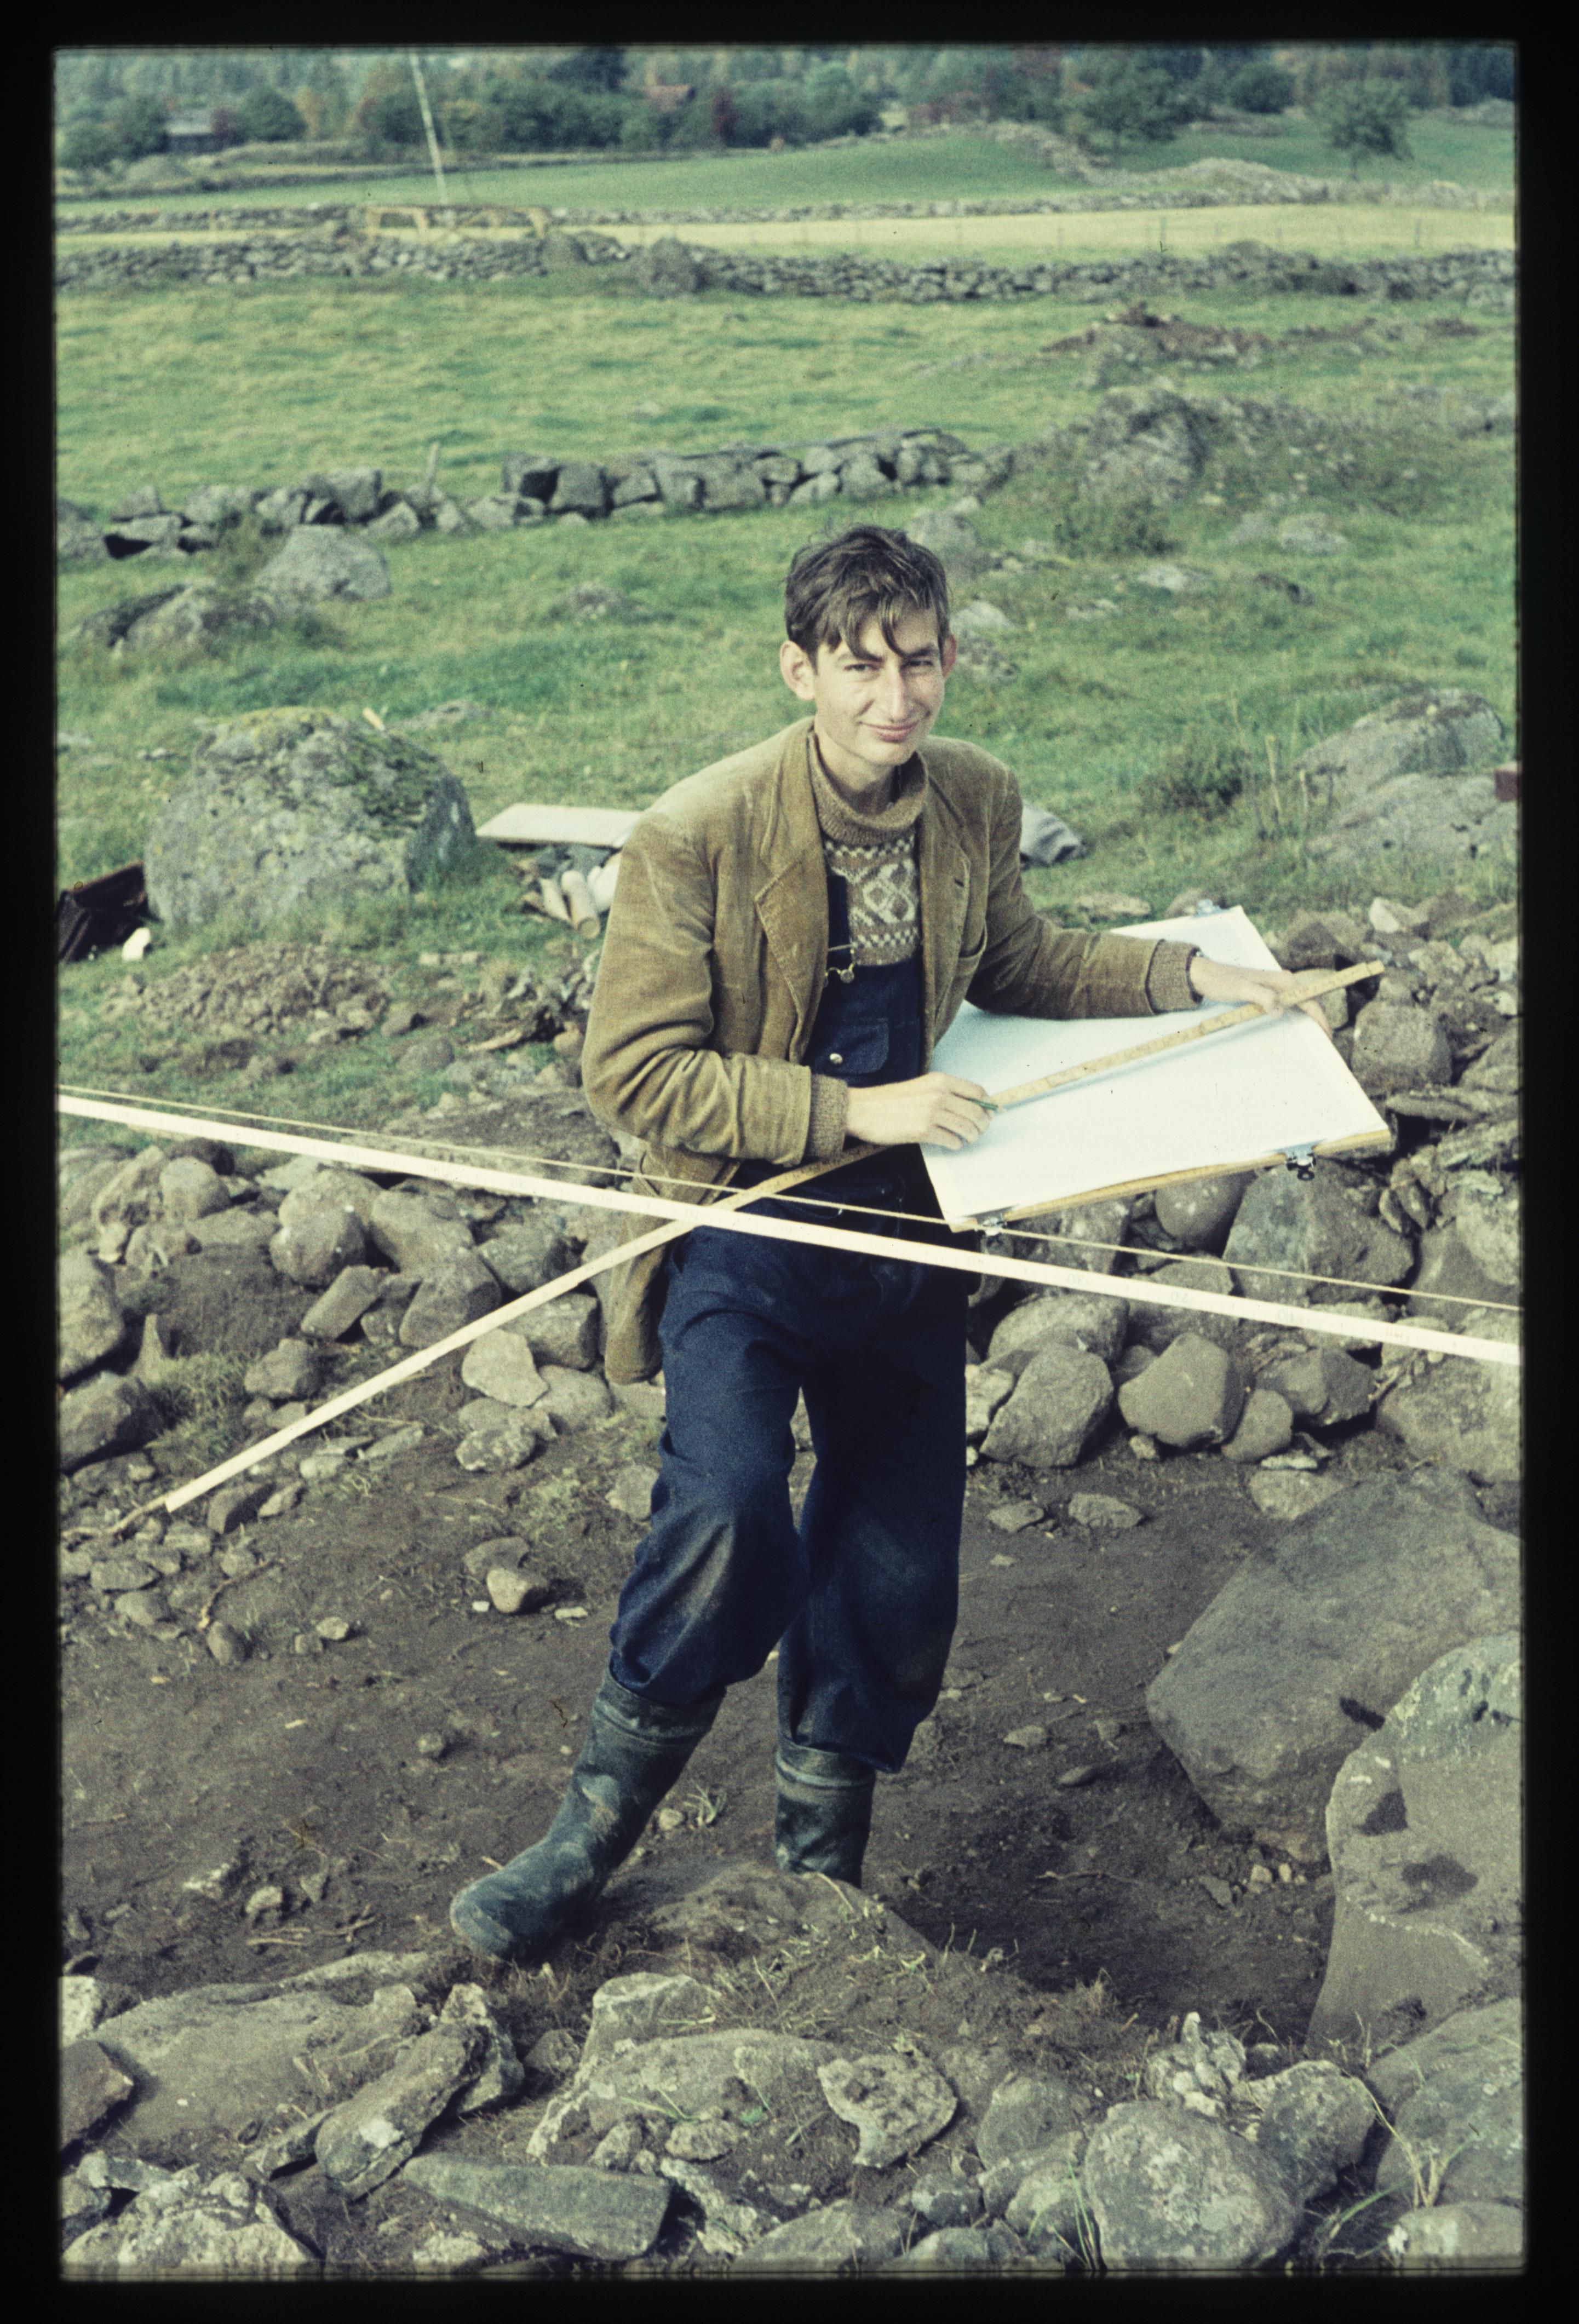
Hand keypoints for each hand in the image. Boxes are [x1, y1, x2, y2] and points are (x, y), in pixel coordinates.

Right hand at [844, 1072, 990, 1150]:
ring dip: (972, 1136)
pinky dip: (956, 1144)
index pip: (977, 1091)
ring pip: (967, 1128)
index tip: (988, 1113)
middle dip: (983, 1124)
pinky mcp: (924, 1131)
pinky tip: (952, 1143)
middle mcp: (939, 1094)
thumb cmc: (889, 1100)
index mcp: (940, 1081)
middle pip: (977, 1112)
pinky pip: (952, 1140)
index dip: (987, 1105)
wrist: (863, 1109)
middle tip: (980, 1130)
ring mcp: (932, 1113)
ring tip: (967, 1139)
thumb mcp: (921, 1087)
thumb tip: (969, 1106)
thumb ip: (944, 1093)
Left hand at [1186, 954, 1335, 1040]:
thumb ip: (1262, 997)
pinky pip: (1292, 1004)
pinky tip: (1303, 1024)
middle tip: (1327, 1040)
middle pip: (1311, 1001)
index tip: (1327, 1034)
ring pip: (1303, 1002)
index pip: (1309, 999)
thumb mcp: (1241, 990)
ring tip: (1320, 1034)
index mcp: (1282, 980)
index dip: (1320, 1017)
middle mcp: (1284, 982)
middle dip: (1321, 1019)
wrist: (1208, 975)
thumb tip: (1280, 1010)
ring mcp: (1278, 987)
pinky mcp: (1271, 992)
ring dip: (1313, 1017)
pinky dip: (1301, 1014)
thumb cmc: (1223, 982)